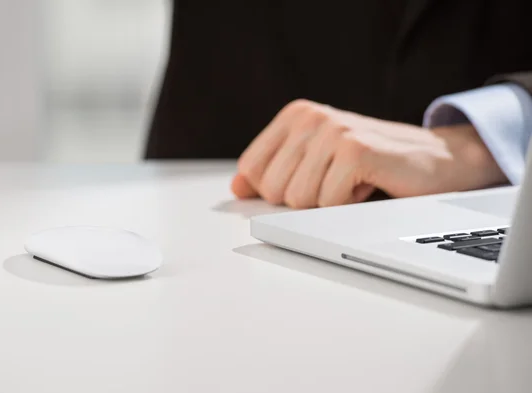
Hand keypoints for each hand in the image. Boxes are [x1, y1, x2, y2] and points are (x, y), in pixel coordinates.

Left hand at [231, 99, 507, 207]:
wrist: (439, 161)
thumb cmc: (375, 166)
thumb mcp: (316, 164)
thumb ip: (274, 173)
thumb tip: (237, 188)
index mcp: (295, 115)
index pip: (251, 171)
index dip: (274, 192)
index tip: (308, 185)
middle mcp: (310, 116)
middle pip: (272, 191)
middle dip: (305, 201)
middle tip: (339, 183)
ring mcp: (332, 130)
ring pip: (299, 201)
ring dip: (330, 204)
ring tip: (356, 182)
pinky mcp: (355, 150)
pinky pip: (328, 204)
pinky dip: (351, 206)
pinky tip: (371, 185)